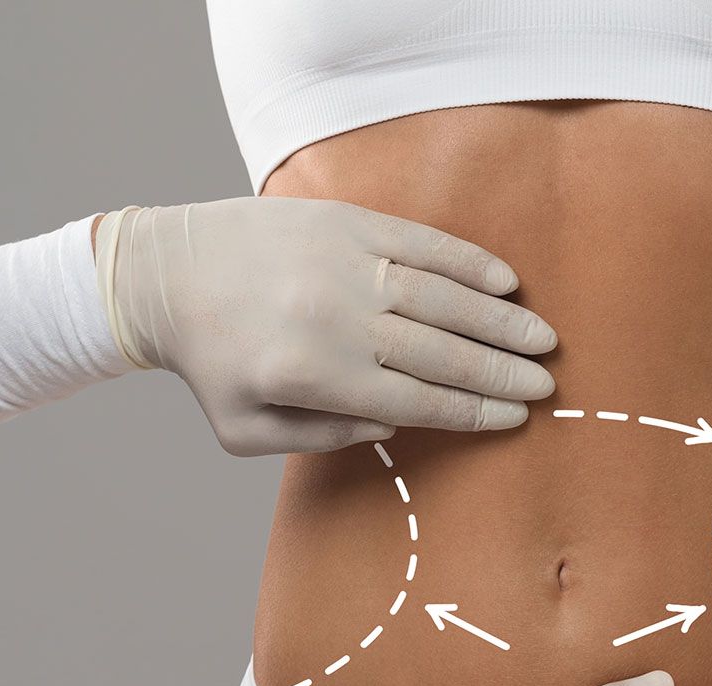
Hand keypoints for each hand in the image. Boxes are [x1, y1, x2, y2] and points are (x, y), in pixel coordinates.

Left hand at [95, 199, 556, 454]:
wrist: (165, 271)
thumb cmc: (211, 362)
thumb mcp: (246, 430)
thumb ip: (321, 437)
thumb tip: (394, 422)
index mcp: (311, 374)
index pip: (414, 398)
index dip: (471, 410)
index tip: (514, 417)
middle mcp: (333, 317)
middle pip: (438, 350)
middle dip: (499, 370)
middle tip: (546, 383)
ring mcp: (341, 262)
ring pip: (438, 296)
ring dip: (497, 320)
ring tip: (540, 339)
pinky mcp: (342, 221)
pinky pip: (418, 242)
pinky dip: (465, 262)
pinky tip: (503, 281)